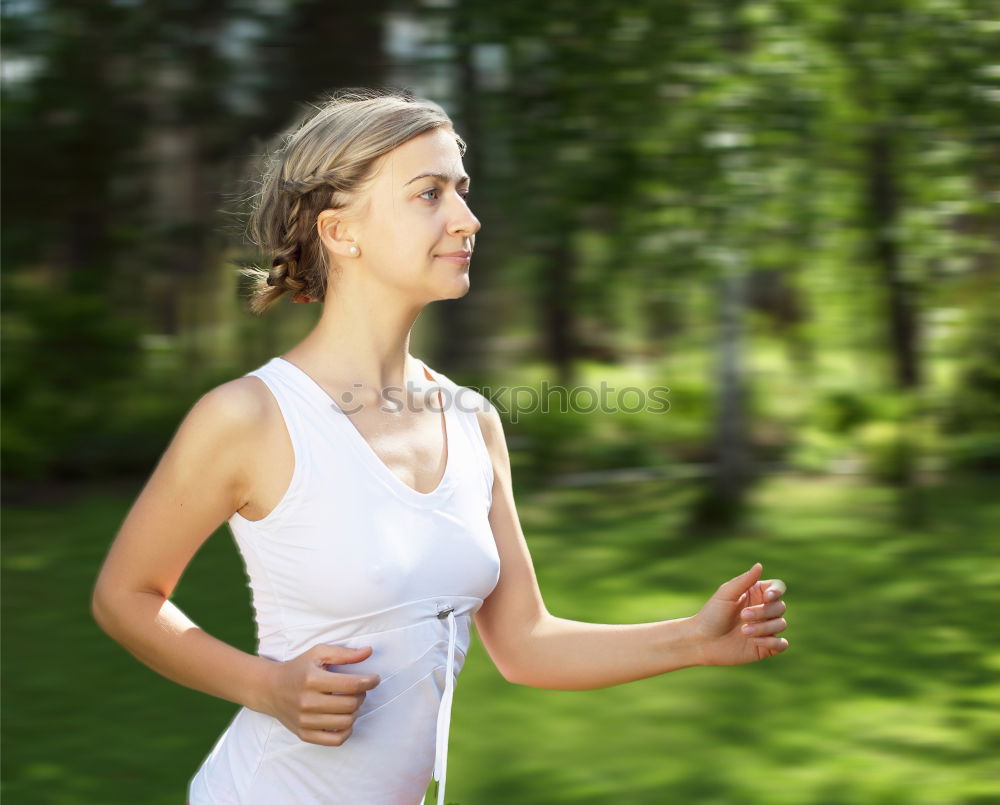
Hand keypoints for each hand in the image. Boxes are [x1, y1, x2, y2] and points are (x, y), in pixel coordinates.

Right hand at [258, 644, 380, 745]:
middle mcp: (308, 702)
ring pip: (346, 722)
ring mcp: (305, 720)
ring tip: (351, 703)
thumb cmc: (299, 668)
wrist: (270, 689)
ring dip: (355, 712)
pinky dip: (346, 731)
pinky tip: (345, 719)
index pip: (351, 684)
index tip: (375, 679)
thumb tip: (369, 651)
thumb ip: (344, 653)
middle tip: (359, 690)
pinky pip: (335, 740)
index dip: (369, 681)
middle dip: (362, 696)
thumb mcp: (318, 653)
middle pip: (351, 704)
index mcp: (312, 679)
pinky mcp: (304, 734)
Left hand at [689, 563, 788, 666]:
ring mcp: (766, 629)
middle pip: (780, 606)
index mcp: (755, 594)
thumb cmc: (711, 615)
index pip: (777, 588)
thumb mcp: (726, 594)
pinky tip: (756, 642)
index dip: (777, 591)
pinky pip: (782, 644)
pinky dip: (772, 642)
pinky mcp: (766, 647)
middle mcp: (763, 610)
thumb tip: (759, 565)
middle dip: (764, 612)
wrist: (702, 641)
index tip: (768, 597)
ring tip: (744, 631)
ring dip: (764, 628)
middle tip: (743, 616)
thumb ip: (744, 580)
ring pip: (781, 624)